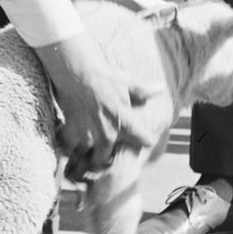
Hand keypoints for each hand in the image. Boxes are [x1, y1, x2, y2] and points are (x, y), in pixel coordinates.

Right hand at [34, 31, 159, 179]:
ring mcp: (88, 138)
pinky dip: (73, 150)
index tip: (142, 138)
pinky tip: (74, 142)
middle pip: (110, 158)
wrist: (75, 73)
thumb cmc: (103, 78)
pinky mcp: (71, 136)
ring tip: (90, 150)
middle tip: (108, 148)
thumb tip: (161, 88)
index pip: (144, 140)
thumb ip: (144, 91)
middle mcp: (107, 135)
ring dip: (92, 155)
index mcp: (124, 123)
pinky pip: (72, 152)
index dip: (146, 139)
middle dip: (110, 155)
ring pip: (92, 160)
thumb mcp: (127, 83)